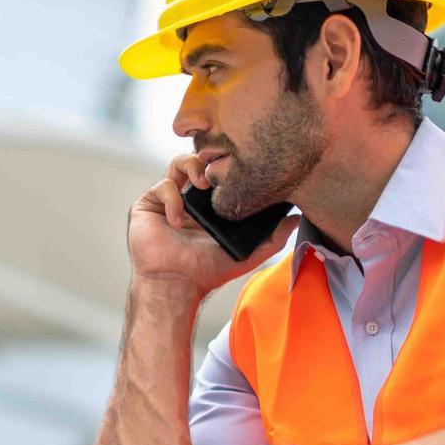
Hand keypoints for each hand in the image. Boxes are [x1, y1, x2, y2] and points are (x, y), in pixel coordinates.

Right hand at [126, 154, 298, 295]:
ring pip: (177, 165)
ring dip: (191, 168)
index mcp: (208, 207)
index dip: (225, 167)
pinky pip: (162, 186)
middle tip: (219, 173)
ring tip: (201, 185)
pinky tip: (178, 220)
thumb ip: (273, 237)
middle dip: (208, 160)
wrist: (176, 284)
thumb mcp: (248, 253)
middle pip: (198, 161)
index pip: (217, 174)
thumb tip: (296, 217)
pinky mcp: (148, 205)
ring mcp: (168, 201)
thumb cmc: (206, 272)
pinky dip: (173, 199)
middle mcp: (188, 199)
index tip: (237, 170)